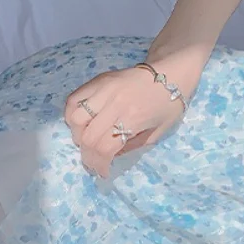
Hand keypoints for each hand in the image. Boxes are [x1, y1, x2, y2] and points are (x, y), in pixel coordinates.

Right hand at [64, 61, 195, 177]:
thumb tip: (110, 155)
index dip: (100, 164)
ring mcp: (104, 89)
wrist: (172, 71)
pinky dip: (71, 114)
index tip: (103, 172)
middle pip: (88, 136)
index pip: (105, 147)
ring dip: (77, 135)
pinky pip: (74, 99)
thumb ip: (133, 146)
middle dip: (87, 156)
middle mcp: (115, 103)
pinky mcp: (98, 80)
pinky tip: (80, 123)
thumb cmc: (170, 104)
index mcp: (133, 118)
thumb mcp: (158, 132)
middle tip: (93, 161)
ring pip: (76, 117)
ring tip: (86, 140)